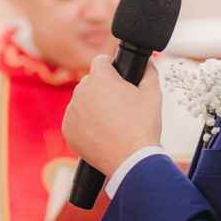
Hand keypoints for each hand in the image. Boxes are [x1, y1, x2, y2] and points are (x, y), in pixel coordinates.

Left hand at [62, 57, 162, 175]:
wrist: (131, 159)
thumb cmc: (142, 126)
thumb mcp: (153, 94)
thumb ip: (149, 71)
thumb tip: (148, 61)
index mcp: (100, 77)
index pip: (101, 61)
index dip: (112, 67)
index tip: (118, 77)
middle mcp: (81, 90)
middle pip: (91, 82)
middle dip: (103, 89)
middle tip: (119, 105)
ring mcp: (72, 111)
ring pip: (82, 102)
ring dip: (93, 107)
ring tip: (111, 122)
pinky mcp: (67, 129)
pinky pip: (76, 120)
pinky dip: (85, 124)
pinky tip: (100, 132)